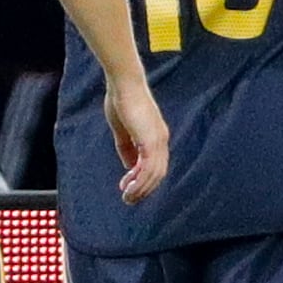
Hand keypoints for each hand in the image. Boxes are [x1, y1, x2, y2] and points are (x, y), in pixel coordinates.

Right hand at [104, 72, 168, 203]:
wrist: (124, 84)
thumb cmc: (121, 100)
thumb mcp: (122, 129)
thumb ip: (126, 147)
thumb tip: (130, 167)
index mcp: (156, 135)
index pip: (154, 163)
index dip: (142, 178)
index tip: (127, 186)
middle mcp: (161, 139)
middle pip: (158, 172)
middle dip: (143, 188)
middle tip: (128, 198)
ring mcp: (158, 140)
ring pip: (154, 174)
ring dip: (141, 189)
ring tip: (127, 198)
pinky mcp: (150, 141)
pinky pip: (148, 168)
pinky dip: (139, 182)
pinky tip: (128, 189)